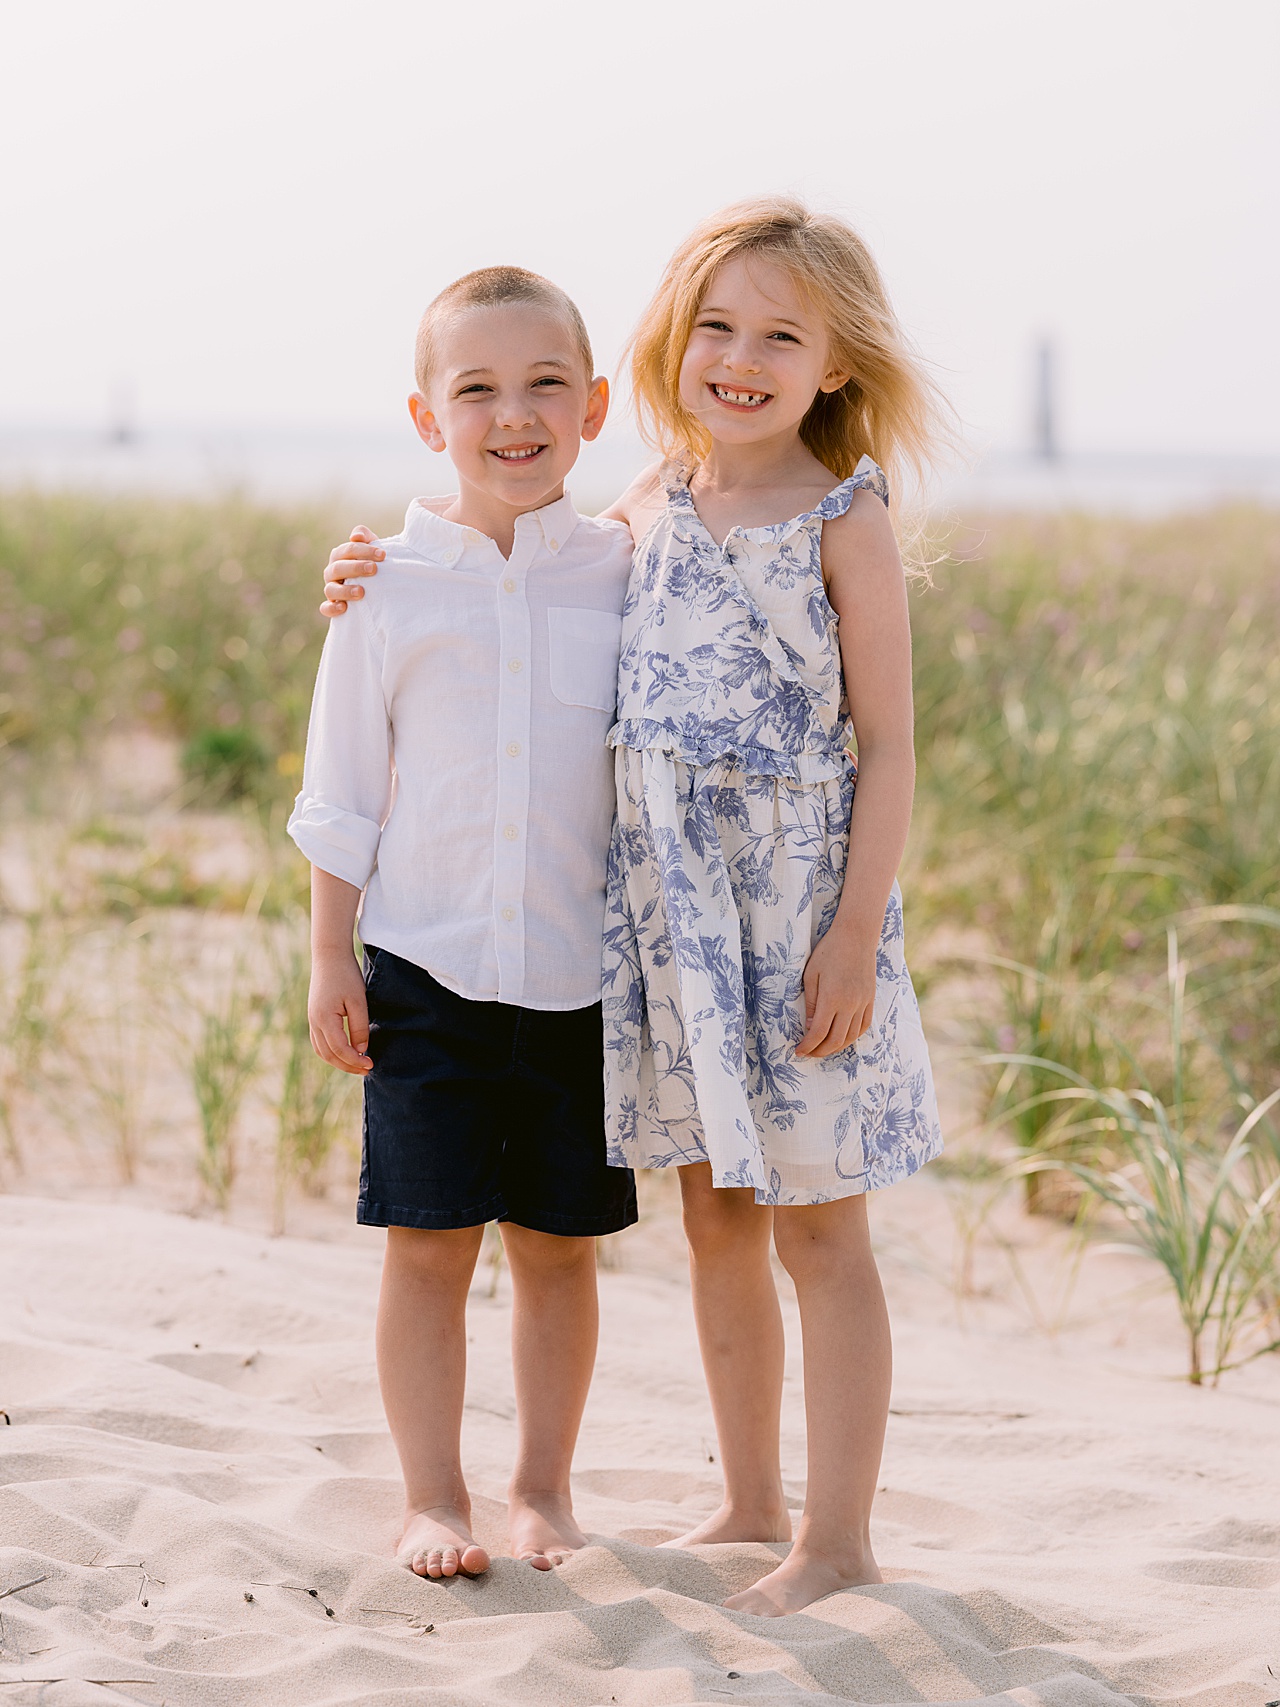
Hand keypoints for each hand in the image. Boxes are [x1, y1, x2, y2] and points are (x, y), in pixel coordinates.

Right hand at [308, 952, 372, 1073]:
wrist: (329, 956)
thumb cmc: (346, 975)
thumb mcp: (358, 1001)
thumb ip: (359, 1026)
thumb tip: (361, 1049)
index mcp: (324, 1019)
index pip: (340, 1050)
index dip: (355, 1060)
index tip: (371, 1063)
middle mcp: (314, 1022)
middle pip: (329, 1055)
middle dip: (348, 1066)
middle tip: (367, 1069)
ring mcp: (311, 1020)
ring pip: (322, 1051)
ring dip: (338, 1061)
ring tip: (357, 1064)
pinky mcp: (314, 1016)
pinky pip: (319, 1042)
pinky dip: (331, 1052)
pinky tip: (345, 1052)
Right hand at [321, 526, 383, 616]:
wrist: (375, 588)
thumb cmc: (373, 564)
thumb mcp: (372, 549)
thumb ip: (365, 537)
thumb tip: (356, 536)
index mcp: (340, 556)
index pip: (348, 550)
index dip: (365, 550)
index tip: (383, 555)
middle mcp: (332, 572)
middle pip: (338, 568)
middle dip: (356, 567)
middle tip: (373, 569)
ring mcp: (331, 589)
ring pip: (330, 589)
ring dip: (345, 590)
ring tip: (361, 592)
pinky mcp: (331, 606)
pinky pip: (326, 608)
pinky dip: (332, 608)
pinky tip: (344, 608)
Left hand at [795, 921, 876, 1057]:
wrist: (856, 936)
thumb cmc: (829, 951)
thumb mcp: (811, 975)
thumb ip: (811, 1003)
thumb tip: (809, 1027)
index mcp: (832, 998)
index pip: (818, 1033)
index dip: (808, 1046)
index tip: (798, 1051)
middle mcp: (850, 1004)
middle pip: (836, 1040)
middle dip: (820, 1051)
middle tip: (809, 1053)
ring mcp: (863, 1003)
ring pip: (851, 1036)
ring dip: (837, 1047)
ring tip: (823, 1048)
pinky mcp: (871, 999)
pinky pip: (864, 1026)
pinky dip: (853, 1037)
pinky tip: (843, 1038)